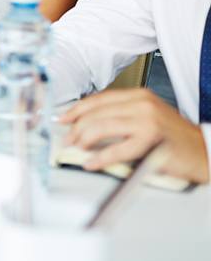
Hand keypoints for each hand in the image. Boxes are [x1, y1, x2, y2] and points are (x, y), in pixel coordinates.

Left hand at [59, 88, 209, 183]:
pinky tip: (92, 163)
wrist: (204, 151)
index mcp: (138, 97)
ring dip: (84, 140)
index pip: (97, 100)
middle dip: (76, 128)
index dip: (76, 110)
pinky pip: (116, 149)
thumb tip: (88, 124)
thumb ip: (120, 117)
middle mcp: (141, 104)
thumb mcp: (146, 118)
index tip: (63, 119)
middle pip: (95, 113)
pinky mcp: (151, 140)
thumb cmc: (175, 138)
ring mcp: (146, 120)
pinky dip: (100, 157)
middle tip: (69, 140)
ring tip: (78, 149)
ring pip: (101, 126)